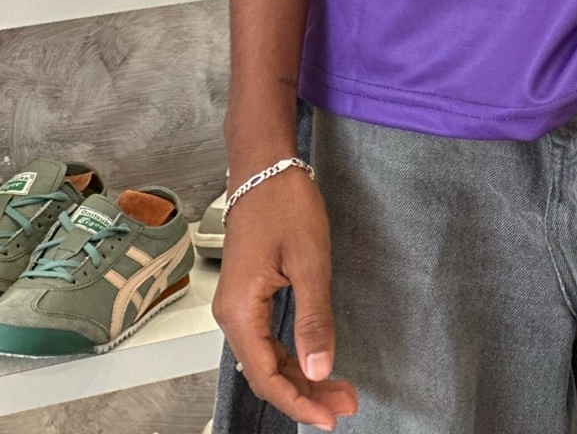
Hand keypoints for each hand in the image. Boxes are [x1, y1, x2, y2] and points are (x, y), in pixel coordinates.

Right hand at [213, 168, 357, 428]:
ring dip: (301, 374)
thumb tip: (321, 368)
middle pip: (266, 372)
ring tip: (338, 387)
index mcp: (239, 311)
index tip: (330, 416)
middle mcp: (231, 314)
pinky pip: (266, 337)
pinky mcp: (248, 294)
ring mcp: (237, 305)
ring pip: (267, 356)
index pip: (267, 376)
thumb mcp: (309, 262)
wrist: (264, 166)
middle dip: (306, 391)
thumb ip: (314, 319)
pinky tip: (314, 359)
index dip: (300, 401)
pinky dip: (292, 353)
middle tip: (345, 402)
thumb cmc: (284, 204)